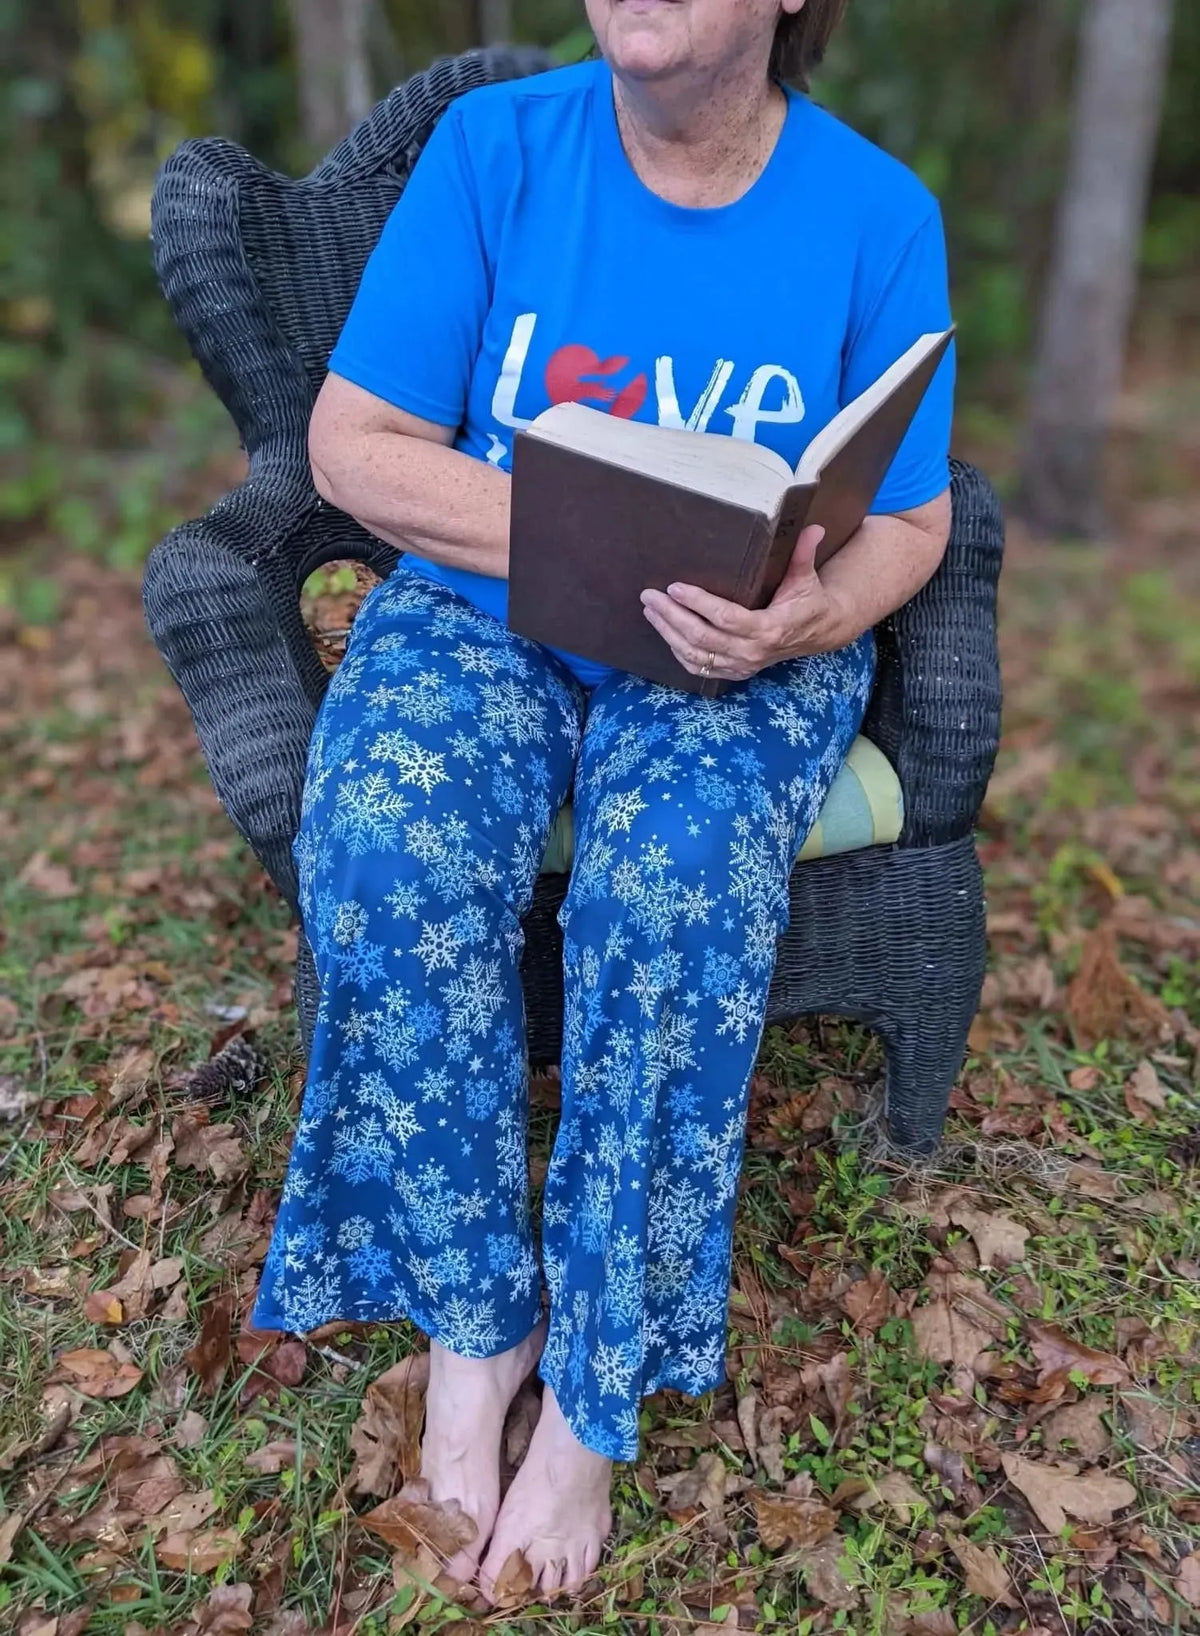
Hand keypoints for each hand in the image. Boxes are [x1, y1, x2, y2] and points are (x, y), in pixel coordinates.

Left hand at [639, 524, 849, 682]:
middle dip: (671, 616)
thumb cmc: (809, 601)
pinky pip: (699, 667)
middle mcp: (753, 652)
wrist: (818, 633)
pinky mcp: (735, 672)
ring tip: (650, 611)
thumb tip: (814, 528)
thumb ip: (804, 553)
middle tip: (650, 596)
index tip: (674, 587)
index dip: (698, 603)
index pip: (726, 618)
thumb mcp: (806, 577)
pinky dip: (678, 651)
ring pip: (695, 654)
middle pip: (702, 637)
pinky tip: (665, 632)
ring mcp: (742, 665)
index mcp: (769, 628)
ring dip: (668, 633)